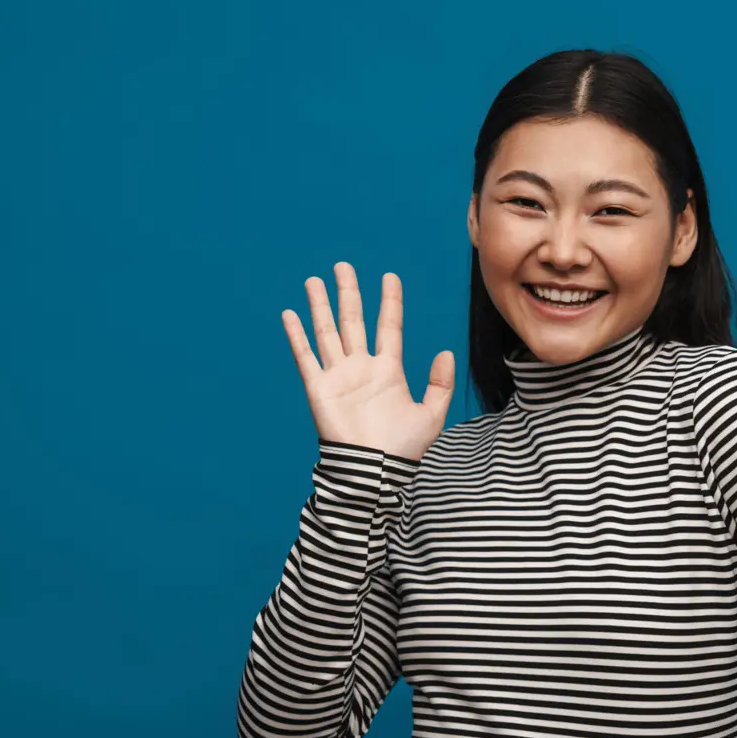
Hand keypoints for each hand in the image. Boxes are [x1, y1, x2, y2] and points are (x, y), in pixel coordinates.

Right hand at [281, 262, 453, 461]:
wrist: (374, 471)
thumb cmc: (403, 448)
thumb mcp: (432, 414)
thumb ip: (440, 383)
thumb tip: (445, 352)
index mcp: (388, 371)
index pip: (389, 327)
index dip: (390, 302)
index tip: (390, 276)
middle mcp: (361, 368)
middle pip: (354, 321)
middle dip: (349, 293)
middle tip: (344, 266)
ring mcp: (339, 376)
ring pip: (327, 332)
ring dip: (320, 306)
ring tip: (314, 280)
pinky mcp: (318, 388)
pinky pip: (306, 356)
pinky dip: (297, 336)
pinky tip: (290, 313)